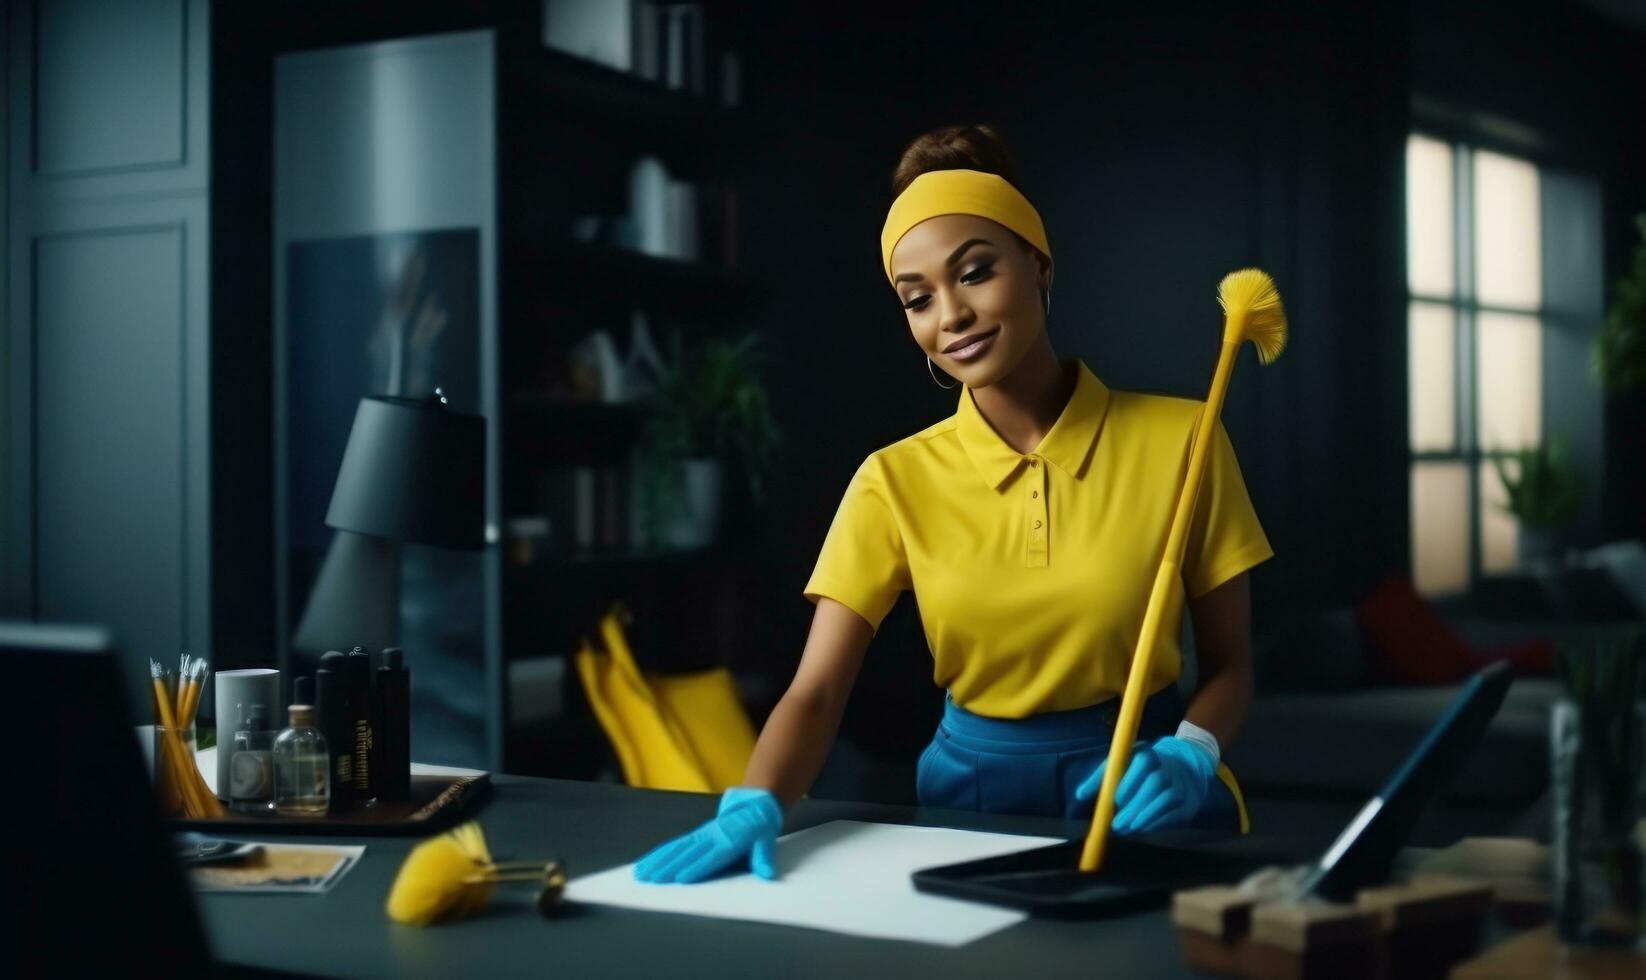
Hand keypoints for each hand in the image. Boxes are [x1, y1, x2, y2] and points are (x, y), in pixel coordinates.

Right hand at [633, 787, 782, 883]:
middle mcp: (711, 837)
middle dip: (669, 867)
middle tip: (652, 880)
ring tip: (641, 873)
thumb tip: (768, 875)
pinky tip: (645, 863)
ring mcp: (701, 835)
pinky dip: (658, 854)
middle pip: (688, 854)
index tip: (681, 878)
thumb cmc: (760, 827)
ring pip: (676, 849)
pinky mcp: (694, 836)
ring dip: (657, 861)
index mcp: (730, 840)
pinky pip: (674, 845)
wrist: (752, 805)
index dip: (696, 867)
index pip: (711, 856)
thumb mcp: (767, 840)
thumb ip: (764, 857)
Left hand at [1075, 736, 1216, 834]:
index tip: (1115, 800)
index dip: (1129, 781)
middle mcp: (1168, 766)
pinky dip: (1156, 823)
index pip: (1142, 761)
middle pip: (1155, 783)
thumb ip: (1101, 778)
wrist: (1179, 772)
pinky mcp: (1187, 804)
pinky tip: (1141, 828)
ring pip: (1166, 799)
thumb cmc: (1139, 771)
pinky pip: (1173, 814)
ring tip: (1126, 829)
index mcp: (1149, 753)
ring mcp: (1180, 785)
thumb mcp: (1120, 766)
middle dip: (1134, 806)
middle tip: (1116, 824)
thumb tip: (1079, 794)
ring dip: (1144, 816)